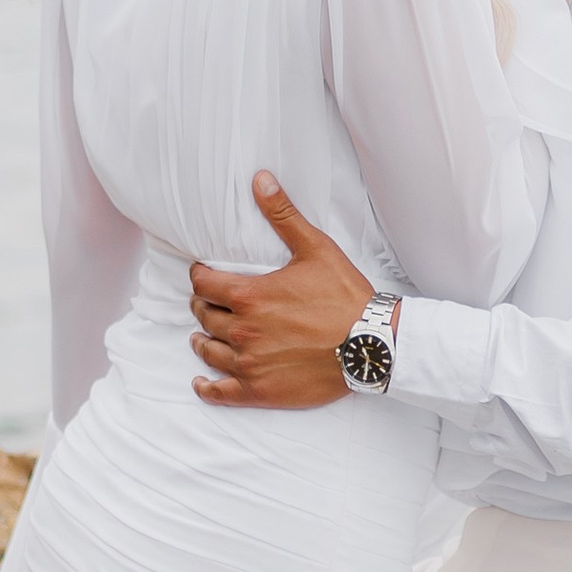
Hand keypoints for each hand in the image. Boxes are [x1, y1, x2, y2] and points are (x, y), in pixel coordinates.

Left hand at [189, 176, 370, 405]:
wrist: (371, 345)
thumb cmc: (344, 296)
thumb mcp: (314, 248)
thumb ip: (282, 215)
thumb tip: (260, 179)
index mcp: (249, 296)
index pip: (205, 283)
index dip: (201, 276)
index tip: (204, 274)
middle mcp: (242, 331)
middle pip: (205, 315)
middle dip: (203, 305)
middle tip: (207, 302)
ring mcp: (249, 364)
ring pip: (209, 351)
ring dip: (202, 341)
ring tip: (201, 336)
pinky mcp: (260, 391)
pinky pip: (222, 392)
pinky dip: (208, 388)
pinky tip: (202, 383)